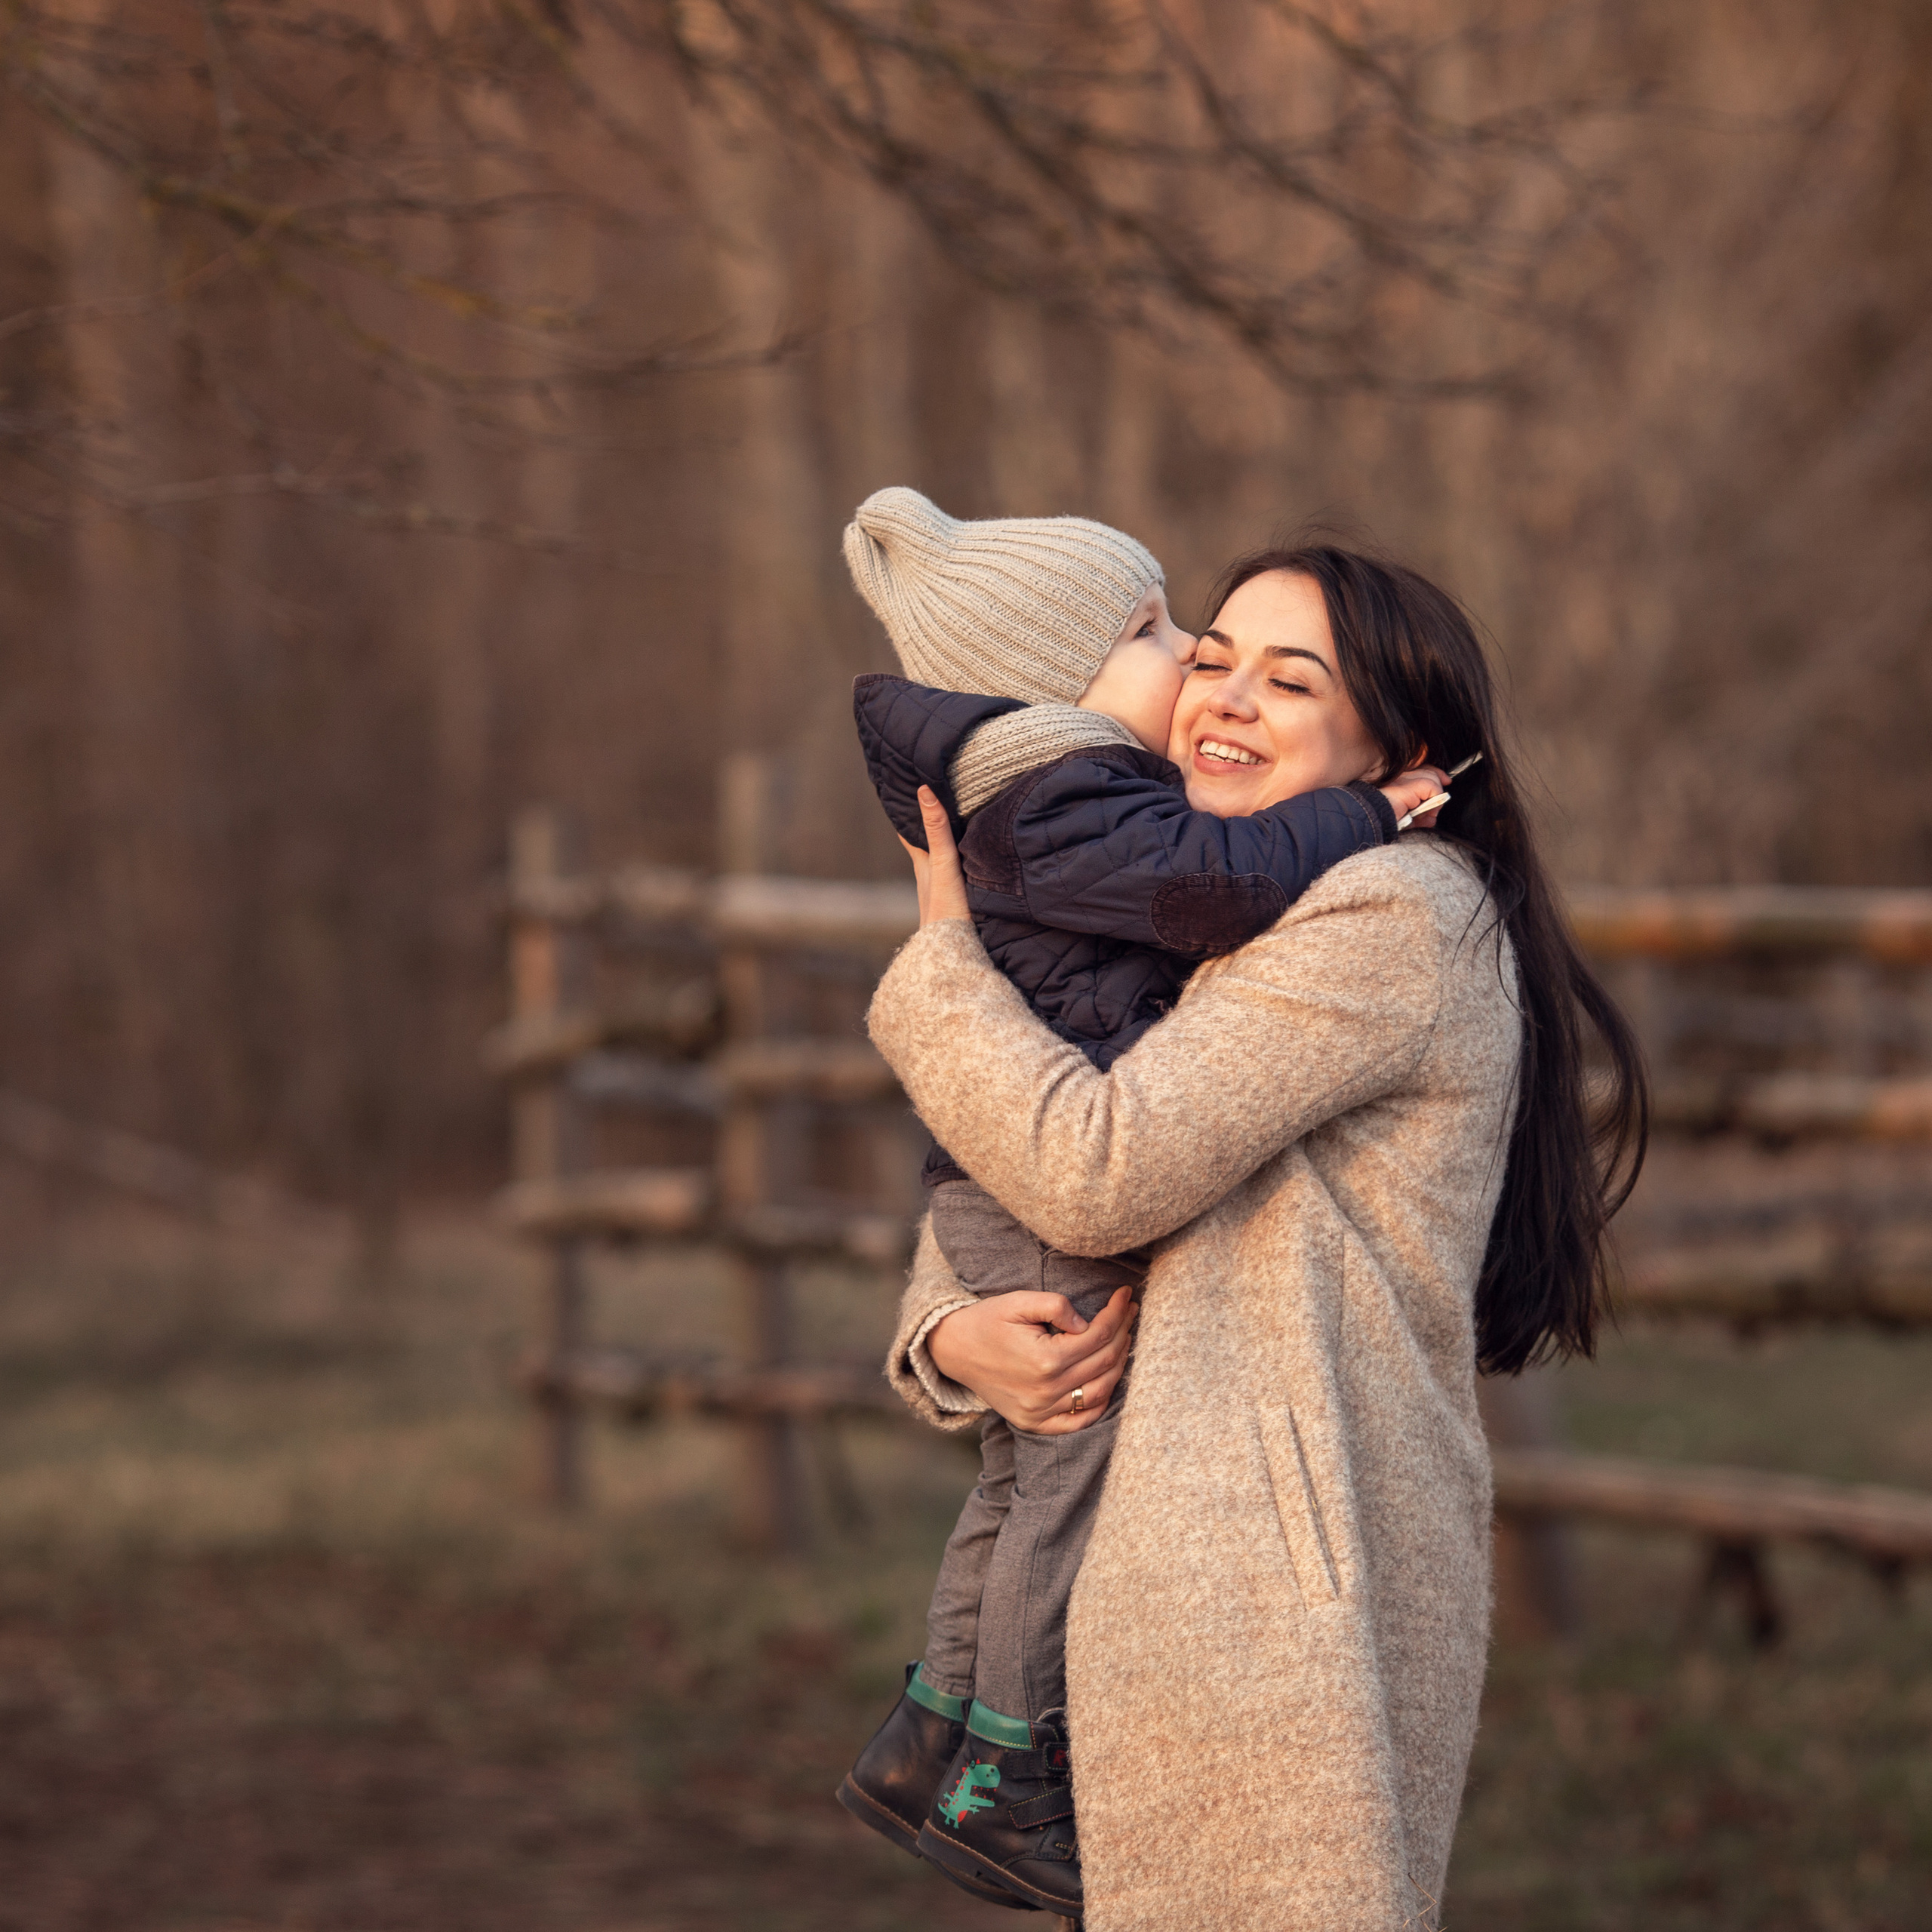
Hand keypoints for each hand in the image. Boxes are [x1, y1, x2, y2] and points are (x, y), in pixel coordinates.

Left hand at [897, 785, 970, 925]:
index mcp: (923, 864)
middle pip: (929, 844)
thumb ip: (937, 831)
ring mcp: (944, 891)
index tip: (910, 790)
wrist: (954, 954)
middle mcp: (931, 876)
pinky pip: (961, 875)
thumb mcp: (942, 865)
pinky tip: (976, 860)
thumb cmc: (946, 911)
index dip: (909, 811)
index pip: (910, 831)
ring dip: (950, 843)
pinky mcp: (960, 903)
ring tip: (962, 823)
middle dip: (931, 824)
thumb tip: (923, 791)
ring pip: (944, 860)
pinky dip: (964, 862)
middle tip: (937, 799)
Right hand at [927, 1284, 1137, 1433]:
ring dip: (1118, 1365)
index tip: (1125, 1295)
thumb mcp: (1018, 1301)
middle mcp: (1046, 1390)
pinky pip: (1078, 1421)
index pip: (1098, 1335)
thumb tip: (1086, 1322)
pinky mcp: (1035, 1423)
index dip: (1117, 1313)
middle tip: (1129, 1312)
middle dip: (1123, 1333)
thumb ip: (1055, 1305)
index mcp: (1045, 1359)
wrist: (954, 1349)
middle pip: (1104, 1362)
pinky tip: (1107, 1380)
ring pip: (1099, 1392)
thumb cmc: (987, 1320)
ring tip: (1123, 1340)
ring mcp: (1041, 1411)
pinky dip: (1099, 1404)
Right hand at [1379, 765, 1448, 831]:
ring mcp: (1403, 778)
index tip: (1444, 781)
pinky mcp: (1409, 786)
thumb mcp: (1403, 816)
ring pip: (1432, 779)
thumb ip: (1418, 814)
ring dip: (1434, 799)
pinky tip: (1426, 813)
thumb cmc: (1380, 819)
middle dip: (1440, 783)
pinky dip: (1434, 801)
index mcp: (1395, 777)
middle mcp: (1399, 774)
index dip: (1435, 774)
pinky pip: (1432, 788)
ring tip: (1426, 814)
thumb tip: (1431, 818)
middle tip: (1439, 802)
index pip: (1421, 767)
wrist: (1368, 821)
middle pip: (1429, 770)